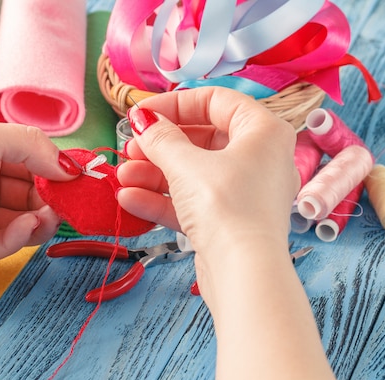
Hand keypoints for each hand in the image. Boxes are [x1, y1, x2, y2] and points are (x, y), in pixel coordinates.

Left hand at [0, 113, 78, 264]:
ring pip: (18, 223)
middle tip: (70, 201)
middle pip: (27, 195)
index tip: (77, 177)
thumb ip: (30, 147)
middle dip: (51, 198)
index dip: (52, 169)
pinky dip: (18, 237)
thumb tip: (70, 166)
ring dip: (39, 220)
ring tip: (50, 215)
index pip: (27, 163)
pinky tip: (29, 225)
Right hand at [116, 87, 298, 252]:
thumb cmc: (226, 207)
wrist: (243, 273)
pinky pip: (192, 201)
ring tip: (122, 176)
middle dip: (159, 145)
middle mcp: (258, 159)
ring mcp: (243, 193)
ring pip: (192, 173)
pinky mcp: (227, 222)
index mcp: (262, 131)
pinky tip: (129, 199)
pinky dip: (162, 199)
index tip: (142, 114)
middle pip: (201, 139)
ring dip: (154, 174)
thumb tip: (142, 120)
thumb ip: (160, 138)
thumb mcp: (186, 164)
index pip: (216, 101)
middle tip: (130, 147)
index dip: (175, 104)